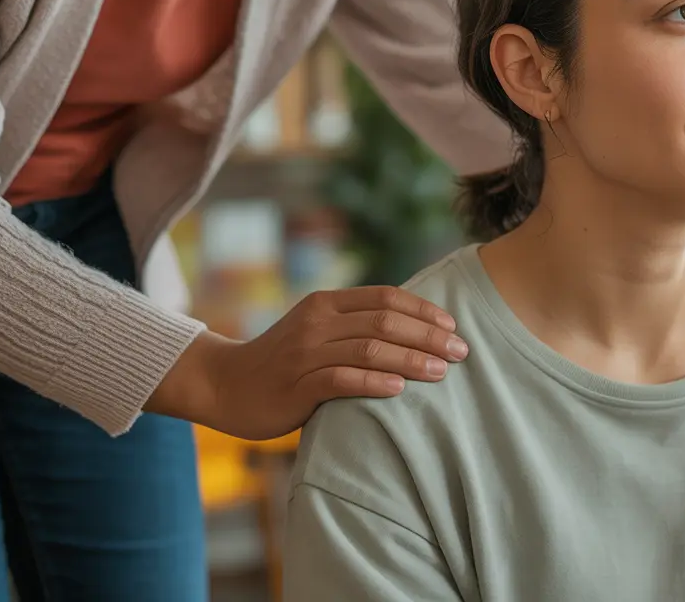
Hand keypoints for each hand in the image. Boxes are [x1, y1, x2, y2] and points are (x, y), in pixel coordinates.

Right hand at [146, 286, 468, 439]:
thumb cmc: (283, 362)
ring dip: (412, 359)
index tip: (453, 326)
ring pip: (370, 349)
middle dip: (428, 336)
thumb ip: (354, 326)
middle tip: (460, 352)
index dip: (424, 310)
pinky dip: (375, 382)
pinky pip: (342, 379)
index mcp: (326, 303)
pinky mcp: (297, 385)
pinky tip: (400, 388)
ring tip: (442, 372)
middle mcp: (317, 322)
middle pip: (385, 321)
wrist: (224, 386)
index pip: (386, 297)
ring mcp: (305, 353)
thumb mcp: (317, 332)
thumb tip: (414, 329)